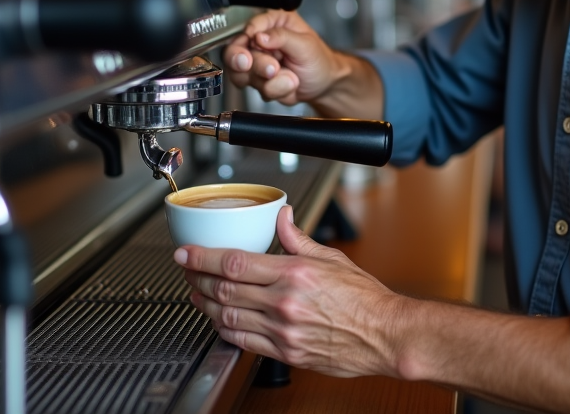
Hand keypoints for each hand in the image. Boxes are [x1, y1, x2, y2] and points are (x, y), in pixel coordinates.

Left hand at [177, 206, 402, 377]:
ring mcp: (282, 330)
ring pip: (227, 317)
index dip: (202, 257)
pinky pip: (244, 341)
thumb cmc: (365, 299)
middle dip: (196, 279)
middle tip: (186, 271)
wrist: (384, 335)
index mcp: (295, 273)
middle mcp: (284, 302)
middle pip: (223, 289)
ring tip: (195, 295)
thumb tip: (283, 217)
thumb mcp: (332, 259)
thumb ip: (299, 239)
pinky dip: (225, 330)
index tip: (185, 253)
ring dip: (205, 306)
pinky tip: (219, 321)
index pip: (234, 262)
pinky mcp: (285, 352)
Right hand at [223, 10, 346, 106]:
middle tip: (271, 69)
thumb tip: (260, 36)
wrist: (323, 84)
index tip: (255, 46)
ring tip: (289, 78)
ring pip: (242, 73)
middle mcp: (261, 41)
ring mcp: (257, 61)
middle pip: (237, 51)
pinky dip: (273, 89)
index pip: (249, 25)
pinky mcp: (256, 80)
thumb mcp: (305, 45)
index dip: (248, 37)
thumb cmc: (319, 60)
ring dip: (266, 80)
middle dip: (253, 63)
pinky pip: (254, 87)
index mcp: (274, 22)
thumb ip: (282, 37)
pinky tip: (288, 84)